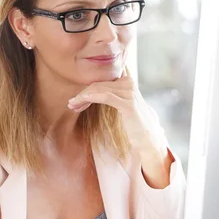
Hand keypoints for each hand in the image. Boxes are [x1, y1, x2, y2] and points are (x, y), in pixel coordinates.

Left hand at [67, 70, 173, 187]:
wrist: (147, 139)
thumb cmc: (133, 124)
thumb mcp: (121, 105)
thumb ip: (111, 95)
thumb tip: (90, 92)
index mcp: (127, 80)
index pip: (101, 80)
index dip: (87, 88)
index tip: (76, 100)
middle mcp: (129, 82)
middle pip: (98, 84)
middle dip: (82, 94)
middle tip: (71, 104)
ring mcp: (129, 91)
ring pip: (99, 89)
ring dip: (82, 97)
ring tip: (72, 105)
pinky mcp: (128, 102)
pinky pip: (105, 96)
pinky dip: (91, 97)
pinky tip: (81, 102)